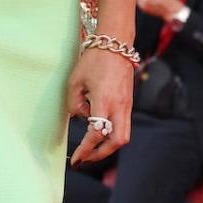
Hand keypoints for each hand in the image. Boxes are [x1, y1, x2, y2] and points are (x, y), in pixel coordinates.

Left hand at [67, 46, 133, 166]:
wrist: (115, 44)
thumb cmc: (94, 60)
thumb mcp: (75, 80)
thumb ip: (74, 103)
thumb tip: (80, 117)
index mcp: (104, 101)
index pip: (96, 133)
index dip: (85, 149)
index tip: (76, 158)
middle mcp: (119, 106)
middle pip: (117, 142)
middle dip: (101, 154)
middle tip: (86, 157)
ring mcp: (126, 105)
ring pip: (123, 136)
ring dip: (109, 146)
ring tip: (92, 148)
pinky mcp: (128, 102)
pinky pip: (123, 125)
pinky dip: (112, 133)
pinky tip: (99, 131)